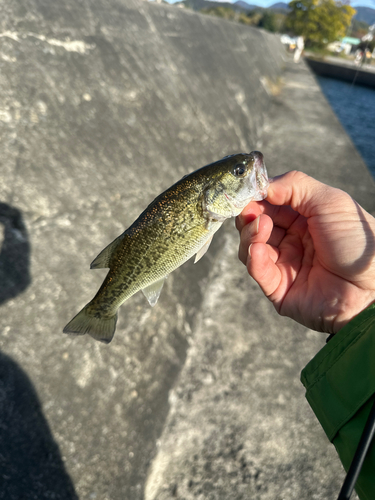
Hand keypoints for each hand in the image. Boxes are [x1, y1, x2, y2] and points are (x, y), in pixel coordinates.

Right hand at [236, 171, 374, 333]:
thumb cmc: (358, 240)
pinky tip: (257, 248)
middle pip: (254, 226)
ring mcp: (284, 265)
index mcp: (303, 220)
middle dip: (248, 215)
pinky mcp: (279, 289)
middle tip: (249, 210)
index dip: (255, 198)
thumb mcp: (330, 201)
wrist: (372, 286)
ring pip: (250, 247)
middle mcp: (291, 241)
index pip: (269, 205)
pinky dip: (253, 258)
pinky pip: (257, 272)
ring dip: (250, 235)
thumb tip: (262, 185)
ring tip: (262, 227)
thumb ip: (295, 186)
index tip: (246, 192)